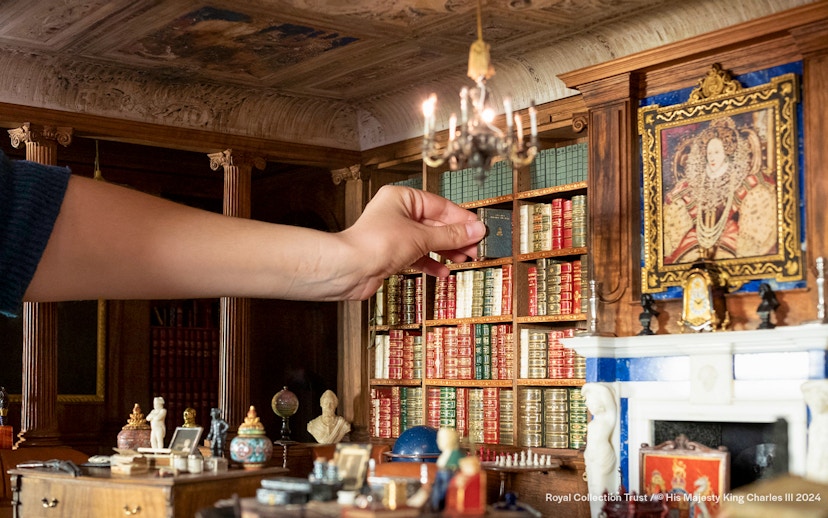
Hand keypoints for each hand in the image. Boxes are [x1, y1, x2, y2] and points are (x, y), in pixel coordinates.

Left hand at [338, 185, 485, 299]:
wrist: (349, 269)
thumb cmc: (374, 244)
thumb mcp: (421, 237)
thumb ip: (451, 235)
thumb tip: (474, 230)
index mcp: (402, 198)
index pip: (440, 206)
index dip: (461, 219)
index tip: (478, 229)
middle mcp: (397, 213)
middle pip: (435, 224)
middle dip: (456, 238)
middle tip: (474, 247)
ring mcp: (394, 234)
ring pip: (427, 241)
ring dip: (446, 251)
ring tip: (464, 259)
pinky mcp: (391, 254)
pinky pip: (417, 256)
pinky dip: (431, 263)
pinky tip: (443, 271)